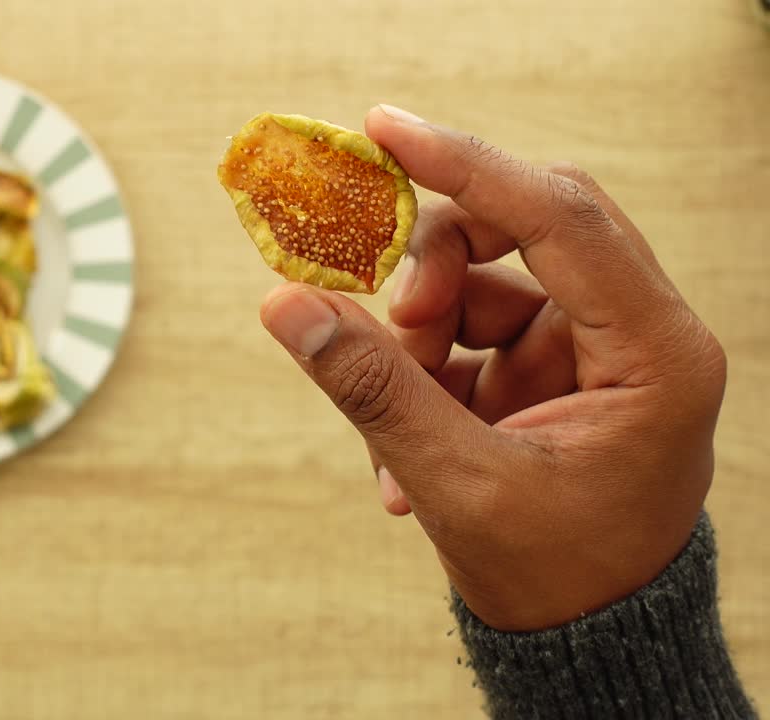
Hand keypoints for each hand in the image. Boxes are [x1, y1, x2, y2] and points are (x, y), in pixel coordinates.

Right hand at [260, 106, 725, 630]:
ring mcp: (591, 347)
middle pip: (521, 229)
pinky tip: (402, 462)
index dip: (467, 165)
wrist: (587, 642)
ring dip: (417, 346)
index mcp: (653, 352)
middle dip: (434, 271)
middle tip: (388, 323)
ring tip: (392, 445)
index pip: (560, 217)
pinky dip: (420, 380)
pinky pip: (466, 336)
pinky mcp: (550, 368)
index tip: (384, 129)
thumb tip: (284, 303)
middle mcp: (634, 331)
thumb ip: (372, 389)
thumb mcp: (457, 485)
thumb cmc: (555, 575)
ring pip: (482, 284)